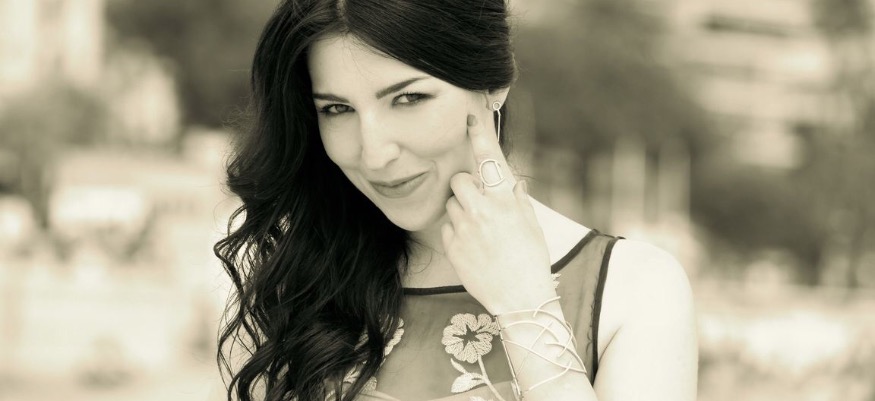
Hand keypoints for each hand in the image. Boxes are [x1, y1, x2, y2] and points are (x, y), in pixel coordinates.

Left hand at [441, 113, 556, 314]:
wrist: (520, 298)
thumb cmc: (531, 259)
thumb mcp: (531, 223)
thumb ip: (516, 198)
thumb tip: (510, 179)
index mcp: (505, 200)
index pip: (489, 159)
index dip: (479, 136)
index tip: (469, 118)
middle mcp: (482, 209)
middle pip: (459, 180)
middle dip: (466, 188)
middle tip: (480, 204)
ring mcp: (464, 228)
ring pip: (452, 204)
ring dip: (462, 211)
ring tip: (480, 232)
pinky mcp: (451, 246)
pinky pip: (447, 227)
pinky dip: (456, 233)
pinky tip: (473, 248)